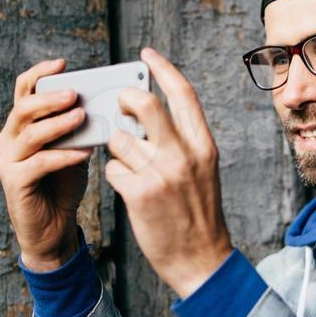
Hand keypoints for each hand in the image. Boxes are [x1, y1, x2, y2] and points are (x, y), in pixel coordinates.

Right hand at [0, 57, 92, 270]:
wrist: (53, 229)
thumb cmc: (62, 188)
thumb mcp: (73, 152)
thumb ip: (78, 132)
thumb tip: (99, 108)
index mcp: (20, 127)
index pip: (23, 91)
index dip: (40, 74)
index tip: (62, 63)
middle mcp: (9, 140)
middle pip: (23, 108)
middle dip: (50, 98)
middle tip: (74, 93)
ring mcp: (8, 161)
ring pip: (29, 134)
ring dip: (57, 124)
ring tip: (81, 117)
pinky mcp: (15, 182)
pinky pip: (39, 163)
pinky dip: (62, 156)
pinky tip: (83, 153)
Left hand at [104, 47, 233, 297]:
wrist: (202, 262)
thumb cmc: (199, 217)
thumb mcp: (202, 173)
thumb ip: (181, 143)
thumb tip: (145, 116)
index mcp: (203, 147)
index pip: (182, 94)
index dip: (162, 68)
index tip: (146, 54)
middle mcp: (184, 156)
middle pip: (144, 104)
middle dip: (125, 100)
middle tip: (120, 106)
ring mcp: (161, 174)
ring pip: (120, 140)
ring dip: (117, 150)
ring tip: (130, 168)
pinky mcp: (140, 195)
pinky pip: (112, 169)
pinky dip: (115, 176)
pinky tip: (128, 190)